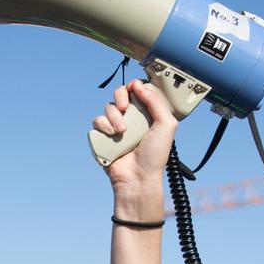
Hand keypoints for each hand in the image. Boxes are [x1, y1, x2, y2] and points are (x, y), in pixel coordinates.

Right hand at [91, 80, 175, 211]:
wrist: (137, 177)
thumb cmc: (154, 156)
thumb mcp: (166, 125)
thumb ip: (156, 102)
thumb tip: (140, 86)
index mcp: (147, 114)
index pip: (138, 92)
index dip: (135, 87)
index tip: (135, 88)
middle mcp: (131, 118)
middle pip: (120, 94)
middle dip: (120, 95)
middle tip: (124, 106)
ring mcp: (116, 127)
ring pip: (108, 107)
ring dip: (113, 115)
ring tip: (121, 130)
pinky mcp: (104, 136)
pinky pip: (97, 121)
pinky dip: (103, 125)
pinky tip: (112, 134)